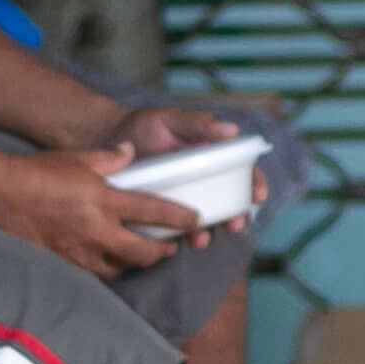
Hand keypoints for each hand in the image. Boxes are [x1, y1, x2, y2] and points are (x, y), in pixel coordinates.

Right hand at [0, 145, 196, 275]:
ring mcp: (80, 251)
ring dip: (134, 262)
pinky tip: (108, 261)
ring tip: (140, 255)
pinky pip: (94, 272)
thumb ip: (110, 158)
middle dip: (162, 252)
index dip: (179, 218)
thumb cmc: (36, 172)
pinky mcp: (64, 264)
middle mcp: (96, 230)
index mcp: (103, 200)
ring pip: (120, 267)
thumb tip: (130, 153)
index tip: (195, 220)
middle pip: (143, 252)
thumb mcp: (78, 158)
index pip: (153, 212)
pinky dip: (107, 268)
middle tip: (170, 247)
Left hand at [110, 101, 264, 232]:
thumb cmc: (143, 126)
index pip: (243, 172)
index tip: (258, 196)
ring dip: (208, 233)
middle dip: (236, 216)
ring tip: (200, 239)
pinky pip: (175, 232)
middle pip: (230, 202)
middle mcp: (202, 181)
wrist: (106, 141)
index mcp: (212, 157)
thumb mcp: (170, 120)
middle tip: (235, 224)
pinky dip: (177, 240)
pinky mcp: (162, 215)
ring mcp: (183, 200)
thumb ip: (198, 124)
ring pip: (205, 221)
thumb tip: (232, 129)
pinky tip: (173, 243)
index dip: (255, 184)